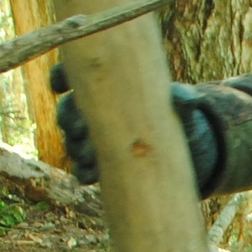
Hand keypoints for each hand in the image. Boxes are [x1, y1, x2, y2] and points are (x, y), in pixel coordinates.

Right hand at [49, 64, 221, 192]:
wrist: (190, 152)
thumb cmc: (181, 118)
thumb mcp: (184, 107)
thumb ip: (182, 100)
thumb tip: (188, 99)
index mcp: (108, 89)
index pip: (74, 76)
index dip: (61, 78)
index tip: (62, 87)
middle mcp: (96, 114)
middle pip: (67, 111)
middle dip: (70, 119)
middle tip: (83, 130)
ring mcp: (97, 141)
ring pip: (72, 141)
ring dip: (76, 147)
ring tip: (90, 155)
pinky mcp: (103, 167)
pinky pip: (83, 169)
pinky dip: (84, 172)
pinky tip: (91, 175)